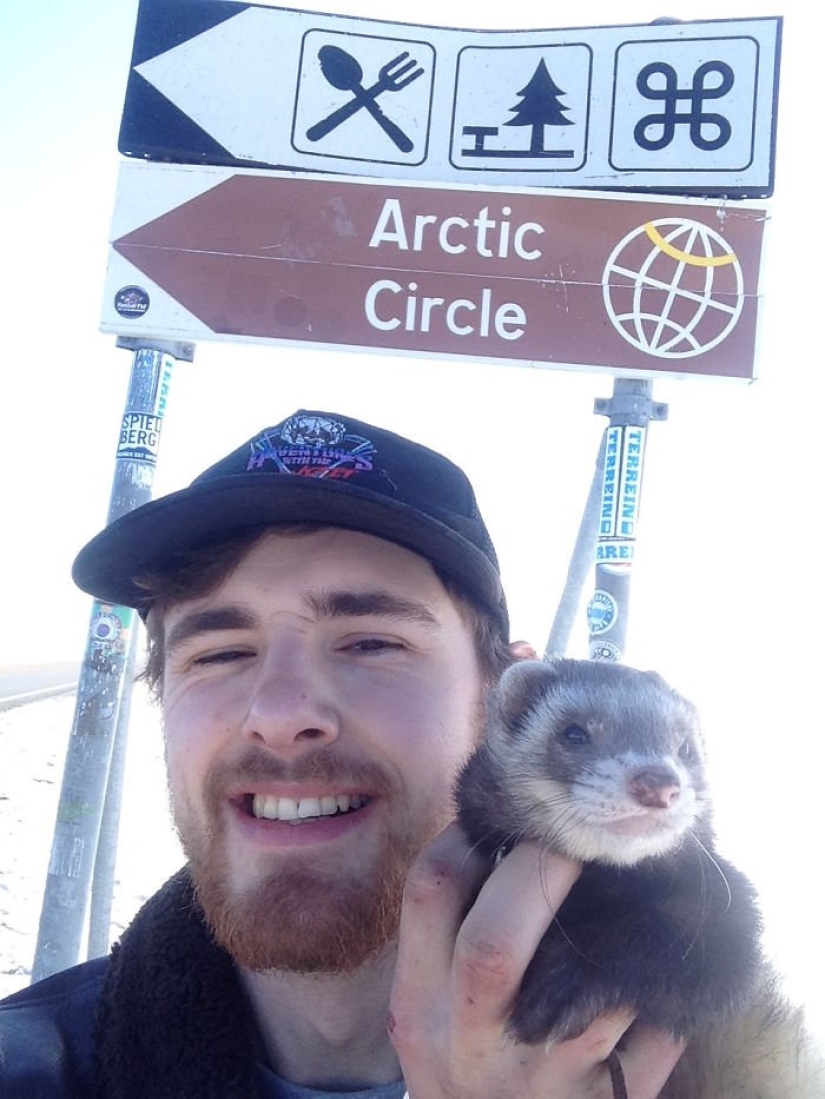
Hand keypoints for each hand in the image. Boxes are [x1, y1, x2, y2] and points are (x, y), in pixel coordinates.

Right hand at [389, 823, 683, 1097]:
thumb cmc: (467, 1065)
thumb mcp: (431, 1013)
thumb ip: (449, 939)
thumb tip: (503, 835)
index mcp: (419, 1005)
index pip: (429, 893)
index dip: (469, 835)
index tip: (506, 817)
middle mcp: (469, 1045)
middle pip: (493, 943)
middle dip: (540, 872)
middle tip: (578, 840)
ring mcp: (540, 1081)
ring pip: (590, 984)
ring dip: (620, 926)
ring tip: (634, 886)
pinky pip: (651, 1029)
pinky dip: (658, 984)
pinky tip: (655, 960)